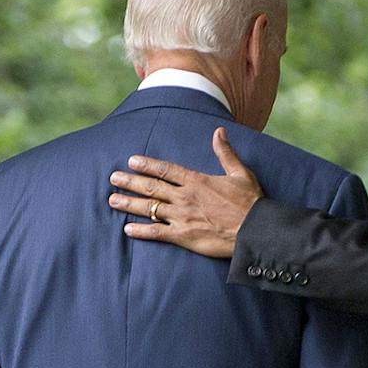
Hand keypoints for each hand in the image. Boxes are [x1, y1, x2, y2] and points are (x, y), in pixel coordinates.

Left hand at [109, 128, 263, 258]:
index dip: (147, 164)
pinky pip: (157, 233)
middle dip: (130, 181)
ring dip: (129, 203)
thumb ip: (225, 153)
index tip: (132, 160)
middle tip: (114, 178)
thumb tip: (219, 132)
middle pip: (151, 187)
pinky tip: (128, 229)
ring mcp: (182, 217)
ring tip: (113, 200)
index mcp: (197, 181)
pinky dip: (141, 231)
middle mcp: (185, 197)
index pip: (166, 170)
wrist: (254, 231)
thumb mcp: (240, 173)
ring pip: (149, 208)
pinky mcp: (183, 236)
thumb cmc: (250, 203)